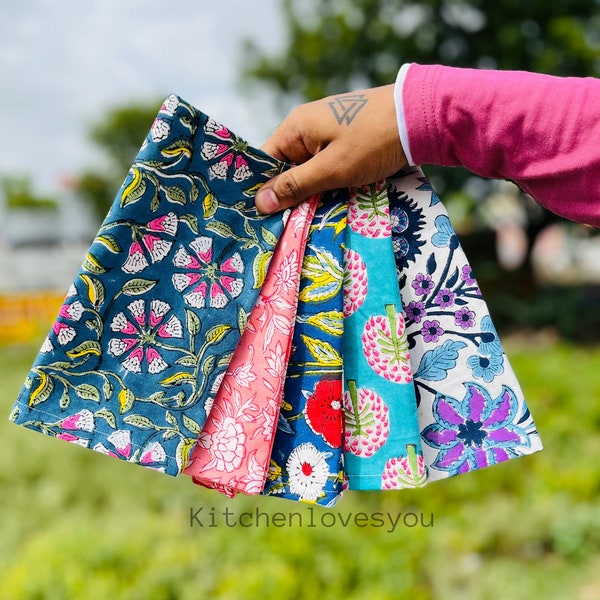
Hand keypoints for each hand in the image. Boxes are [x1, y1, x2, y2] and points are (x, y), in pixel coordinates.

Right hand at [255, 84, 406, 213]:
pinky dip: (327, 184)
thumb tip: (259, 202)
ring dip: (310, 192)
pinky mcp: (345, 140)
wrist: (419, 118)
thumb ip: (295, 186)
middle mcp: (307, 127)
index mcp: (296, 127)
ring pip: (308, 170)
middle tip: (286, 226)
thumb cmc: (372, 142)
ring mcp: (327, 132)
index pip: (265, 161)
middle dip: (289, 195)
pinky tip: (330, 203)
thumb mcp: (331, 169)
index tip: (261, 218)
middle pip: (286, 167)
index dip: (263, 189)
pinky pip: (326, 166)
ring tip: (308, 219)